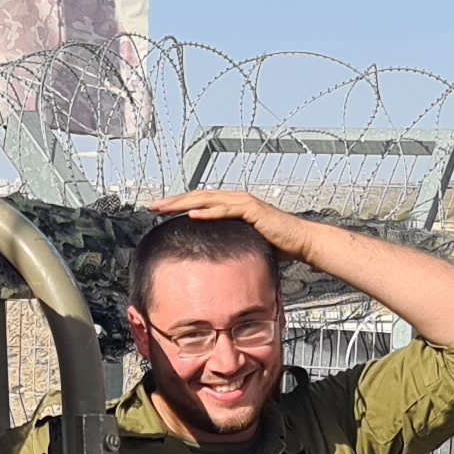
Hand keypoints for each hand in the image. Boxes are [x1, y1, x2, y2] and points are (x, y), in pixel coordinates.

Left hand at [149, 186, 317, 258]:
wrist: (300, 242)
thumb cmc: (276, 244)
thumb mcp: (245, 243)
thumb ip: (229, 243)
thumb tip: (212, 256)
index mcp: (232, 205)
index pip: (200, 202)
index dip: (179, 204)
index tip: (160, 210)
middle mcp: (236, 199)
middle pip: (198, 197)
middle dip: (174, 201)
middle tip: (153, 206)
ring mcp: (244, 203)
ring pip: (207, 200)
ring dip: (184, 203)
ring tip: (165, 208)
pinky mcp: (253, 210)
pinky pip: (226, 210)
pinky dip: (208, 212)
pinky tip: (192, 215)